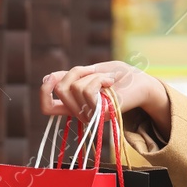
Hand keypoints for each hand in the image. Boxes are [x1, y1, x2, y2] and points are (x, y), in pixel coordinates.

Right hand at [41, 61, 167, 132]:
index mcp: (75, 103)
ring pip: (75, 88)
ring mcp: (90, 115)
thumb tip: (46, 79)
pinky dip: (99, 79)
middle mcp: (80, 112)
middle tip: (96, 72)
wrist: (142, 83)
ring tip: (108, 80)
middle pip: (61, 89)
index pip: (48, 107)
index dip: (44, 92)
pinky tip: (111, 82)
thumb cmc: (119, 76)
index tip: (50, 79)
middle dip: (77, 72)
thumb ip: (70, 76)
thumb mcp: (90, 71)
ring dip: (93, 76)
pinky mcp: (100, 114)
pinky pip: (88, 91)